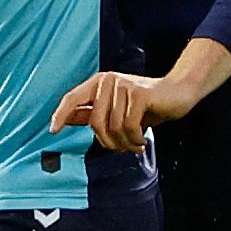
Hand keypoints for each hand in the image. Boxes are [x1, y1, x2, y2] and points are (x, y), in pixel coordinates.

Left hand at [48, 39, 230, 154]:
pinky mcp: (139, 94)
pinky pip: (129, 127)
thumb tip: (64, 120)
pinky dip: (135, 140)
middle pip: (95, 123)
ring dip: (125, 144)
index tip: (52, 131)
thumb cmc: (145, 104)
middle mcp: (108, 81)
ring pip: (113, 128)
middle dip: (109, 143)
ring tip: (135, 144)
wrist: (177, 93)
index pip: (72, 98)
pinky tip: (142, 141)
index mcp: (98, 83)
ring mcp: (123, 86)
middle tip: (122, 148)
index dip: (60, 115)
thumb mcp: (115, 110)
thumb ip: (91, 113)